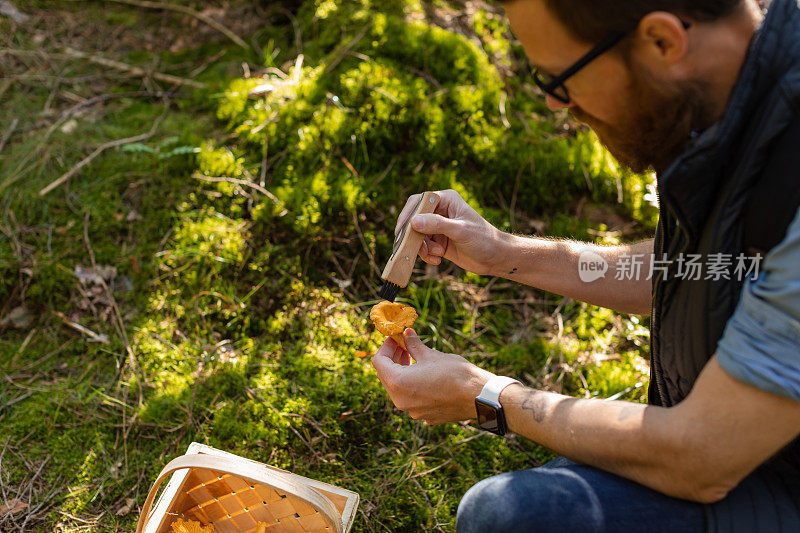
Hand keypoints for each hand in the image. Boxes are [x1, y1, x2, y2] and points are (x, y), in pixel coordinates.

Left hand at [372, 328, 494, 424]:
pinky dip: (414, 386)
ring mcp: (413, 411)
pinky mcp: (426, 416)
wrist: (478, 396)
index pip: (379, 363)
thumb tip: (406, 333)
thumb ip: (414, 345)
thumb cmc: (455, 373)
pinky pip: (413, 400)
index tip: (395, 339)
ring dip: (402, 373)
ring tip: (414, 359)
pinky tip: (426, 376)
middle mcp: (401, 401)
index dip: (385, 348)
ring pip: (399, 390)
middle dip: (393, 360)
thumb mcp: (431, 355)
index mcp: (398, 383)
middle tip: (403, 346)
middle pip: (386, 377)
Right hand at [395, 189, 504, 275]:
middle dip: (415, 237)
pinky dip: (427, 255)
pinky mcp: (438, 241)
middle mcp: (440, 211)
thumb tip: (414, 222)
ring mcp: (438, 227)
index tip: (402, 231)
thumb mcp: (460, 230)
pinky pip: (423, 248)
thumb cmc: (483, 239)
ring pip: (417, 236)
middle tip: (417, 249)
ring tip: (437, 255)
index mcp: (446, 200)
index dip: (407, 215)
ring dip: (423, 248)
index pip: (419, 202)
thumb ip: (437, 224)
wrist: (496, 258)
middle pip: (414, 220)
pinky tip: (438, 260)